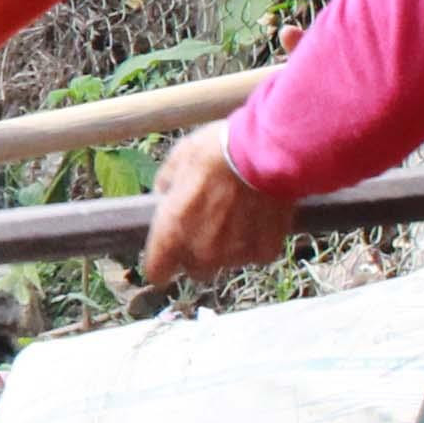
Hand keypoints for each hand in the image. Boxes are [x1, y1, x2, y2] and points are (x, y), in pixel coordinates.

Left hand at [138, 124, 299, 287]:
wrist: (266, 150)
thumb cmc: (218, 150)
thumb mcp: (179, 158)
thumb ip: (166, 184)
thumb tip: (165, 194)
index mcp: (172, 232)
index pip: (156, 272)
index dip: (161, 264)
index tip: (167, 256)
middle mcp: (201, 251)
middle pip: (194, 269)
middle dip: (198, 253)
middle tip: (210, 225)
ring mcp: (234, 255)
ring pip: (226, 262)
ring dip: (228, 247)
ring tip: (239, 215)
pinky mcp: (264, 252)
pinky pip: (255, 254)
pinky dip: (256, 241)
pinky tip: (260, 217)